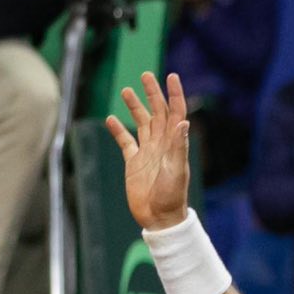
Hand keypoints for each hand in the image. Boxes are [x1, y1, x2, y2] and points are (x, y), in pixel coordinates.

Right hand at [104, 69, 191, 230]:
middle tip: (146, 75)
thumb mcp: (177, 171)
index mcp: (173, 143)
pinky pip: (125, 142)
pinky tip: (110, 120)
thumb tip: (183, 122)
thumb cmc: (172, 197)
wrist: (159, 218)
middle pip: (157, 112)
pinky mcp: (134, 163)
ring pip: (141, 123)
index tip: (171, 76)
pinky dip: (117, 130)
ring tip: (127, 91)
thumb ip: (179, 147)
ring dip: (135, 106)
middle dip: (152, 93)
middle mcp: (161, 144)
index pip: (175, 112)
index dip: (174, 94)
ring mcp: (147, 152)